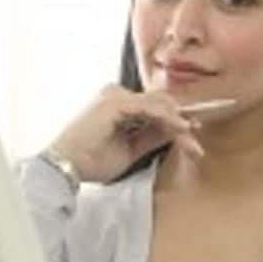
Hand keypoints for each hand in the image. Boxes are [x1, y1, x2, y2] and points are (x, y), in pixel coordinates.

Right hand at [48, 85, 203, 182]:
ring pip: (158, 104)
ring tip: (191, 140)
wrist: (66, 166)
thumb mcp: (132, 148)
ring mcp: (115, 96)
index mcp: (119, 104)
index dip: (176, 121)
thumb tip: (177, 130)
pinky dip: (167, 118)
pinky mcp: (115, 103)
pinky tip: (180, 129)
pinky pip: (149, 107)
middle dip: (181, 123)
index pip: (155, 107)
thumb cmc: (92, 160)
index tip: (193, 136)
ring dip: (177, 123)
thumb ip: (153, 136)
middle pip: (160, 103)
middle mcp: (117, 95)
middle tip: (196, 143)